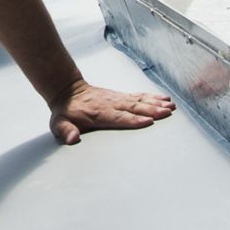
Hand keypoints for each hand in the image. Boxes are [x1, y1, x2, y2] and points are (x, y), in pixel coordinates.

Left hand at [47, 79, 174, 144]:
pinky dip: (152, 97)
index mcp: (98, 113)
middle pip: (134, 108)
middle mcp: (111, 104)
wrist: (68, 90)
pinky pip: (139, 96)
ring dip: (156, 104)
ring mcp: (117, 99)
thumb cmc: (65, 111)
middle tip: (168, 112)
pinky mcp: (121, 96)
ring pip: (139, 101)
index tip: (148, 121)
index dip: (133, 120)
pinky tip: (165, 99)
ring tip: (171, 106)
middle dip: (152, 111)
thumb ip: (65, 130)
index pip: (118, 117)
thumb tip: (72, 138)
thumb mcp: (58, 123)